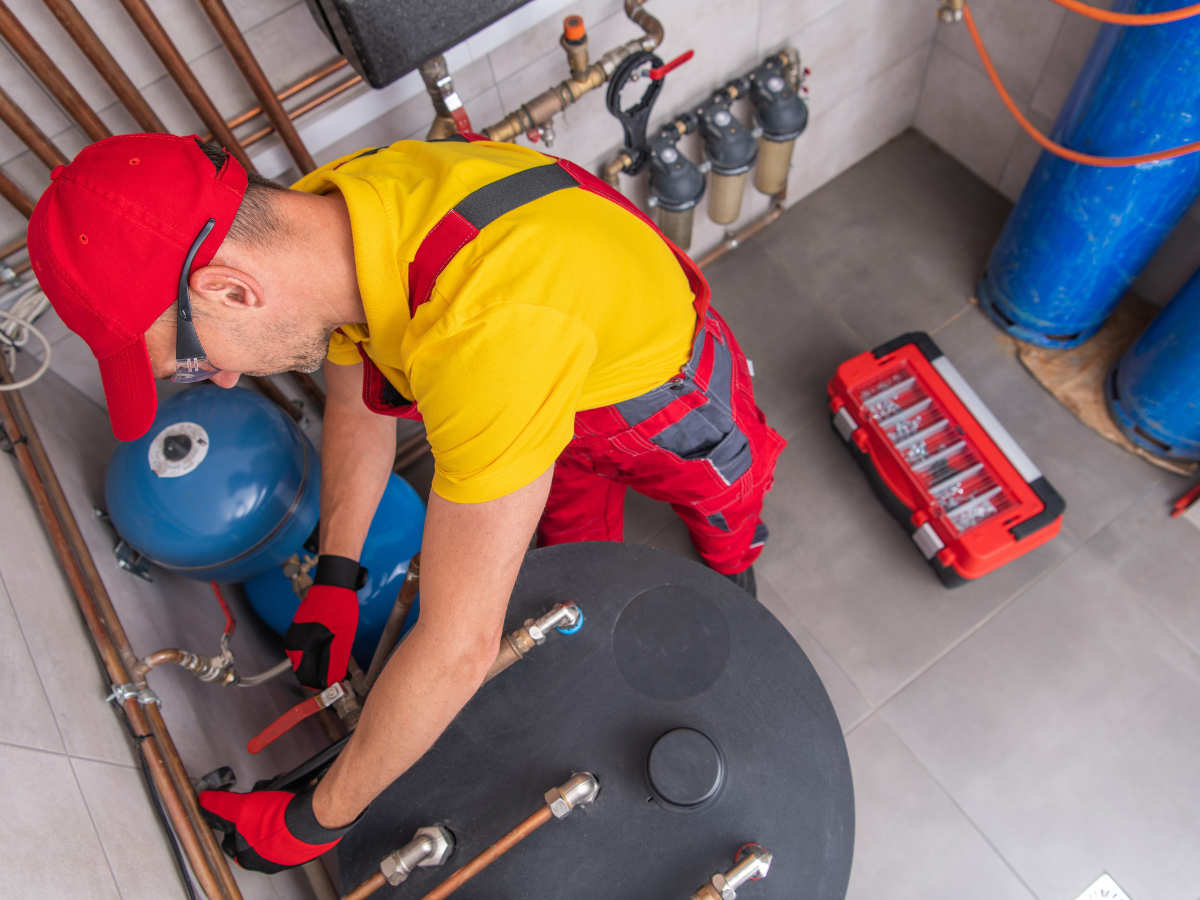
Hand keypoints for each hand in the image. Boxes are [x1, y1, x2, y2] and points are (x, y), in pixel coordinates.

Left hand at [199, 785, 354, 872]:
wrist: (314, 819)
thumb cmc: (279, 821)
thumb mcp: (242, 807)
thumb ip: (220, 805)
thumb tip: (204, 800)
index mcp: (249, 859)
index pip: (230, 840)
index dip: (231, 821)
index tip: (235, 809)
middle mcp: (269, 860)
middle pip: (252, 830)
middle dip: (255, 811)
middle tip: (261, 799)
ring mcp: (289, 852)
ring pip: (273, 825)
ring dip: (274, 808)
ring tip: (279, 796)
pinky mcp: (306, 842)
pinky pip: (294, 824)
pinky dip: (292, 811)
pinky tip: (293, 801)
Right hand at [283, 555, 363, 688]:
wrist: (333, 584)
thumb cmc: (339, 607)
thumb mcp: (343, 638)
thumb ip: (335, 663)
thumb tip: (331, 684)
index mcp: (301, 647)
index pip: (307, 680)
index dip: (323, 685)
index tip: (338, 684)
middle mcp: (292, 645)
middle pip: (305, 672)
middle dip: (322, 675)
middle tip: (341, 668)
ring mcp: (293, 638)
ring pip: (306, 663)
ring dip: (321, 665)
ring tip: (338, 653)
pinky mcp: (297, 633)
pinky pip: (306, 652)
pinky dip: (318, 655)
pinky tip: (331, 646)